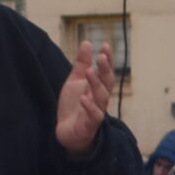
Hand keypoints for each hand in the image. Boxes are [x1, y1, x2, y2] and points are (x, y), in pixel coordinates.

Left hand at [56, 40, 113, 155]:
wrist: (67, 132)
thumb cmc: (74, 106)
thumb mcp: (75, 81)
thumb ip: (81, 63)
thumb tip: (87, 42)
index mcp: (97, 88)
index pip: (105, 72)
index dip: (107, 60)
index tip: (104, 46)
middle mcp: (99, 99)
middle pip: (107, 83)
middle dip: (105, 69)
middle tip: (101, 56)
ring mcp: (96, 111)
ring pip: (101, 97)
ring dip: (96, 84)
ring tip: (89, 71)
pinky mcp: (89, 125)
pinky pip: (93, 115)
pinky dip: (89, 107)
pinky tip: (84, 98)